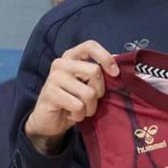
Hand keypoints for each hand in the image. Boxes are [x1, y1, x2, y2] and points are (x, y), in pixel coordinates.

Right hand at [25, 40, 119, 154]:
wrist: (49, 121)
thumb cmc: (72, 101)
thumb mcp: (87, 84)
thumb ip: (99, 72)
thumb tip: (118, 58)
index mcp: (70, 57)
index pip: (90, 46)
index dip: (105, 57)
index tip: (115, 73)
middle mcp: (61, 63)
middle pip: (94, 71)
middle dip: (99, 91)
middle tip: (91, 101)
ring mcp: (54, 78)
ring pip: (88, 93)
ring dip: (90, 108)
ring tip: (80, 110)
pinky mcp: (50, 93)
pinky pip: (78, 106)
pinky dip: (79, 115)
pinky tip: (71, 115)